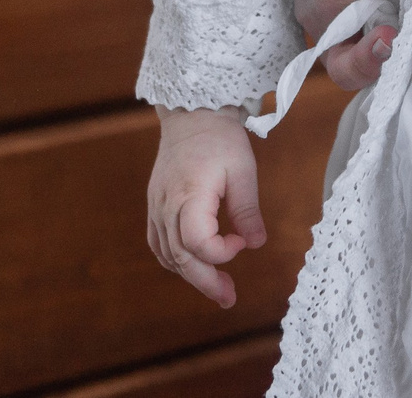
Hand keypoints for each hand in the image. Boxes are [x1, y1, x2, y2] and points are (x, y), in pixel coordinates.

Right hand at [146, 107, 266, 307]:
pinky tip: (193, 266)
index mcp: (189, 194)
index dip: (221, 251)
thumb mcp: (243, 170)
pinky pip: (158, 242)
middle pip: (180, 257)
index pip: (197, 242)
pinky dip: (174, 259)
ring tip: (217, 287)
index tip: (242, 242)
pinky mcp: (154, 205)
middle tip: (229, 298)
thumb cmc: (220, 139)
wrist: (192, 114)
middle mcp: (166, 205)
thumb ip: (247, 210)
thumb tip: (256, 244)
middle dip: (206, 282)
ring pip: (167, 254)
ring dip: (191, 274)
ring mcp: (156, 206)